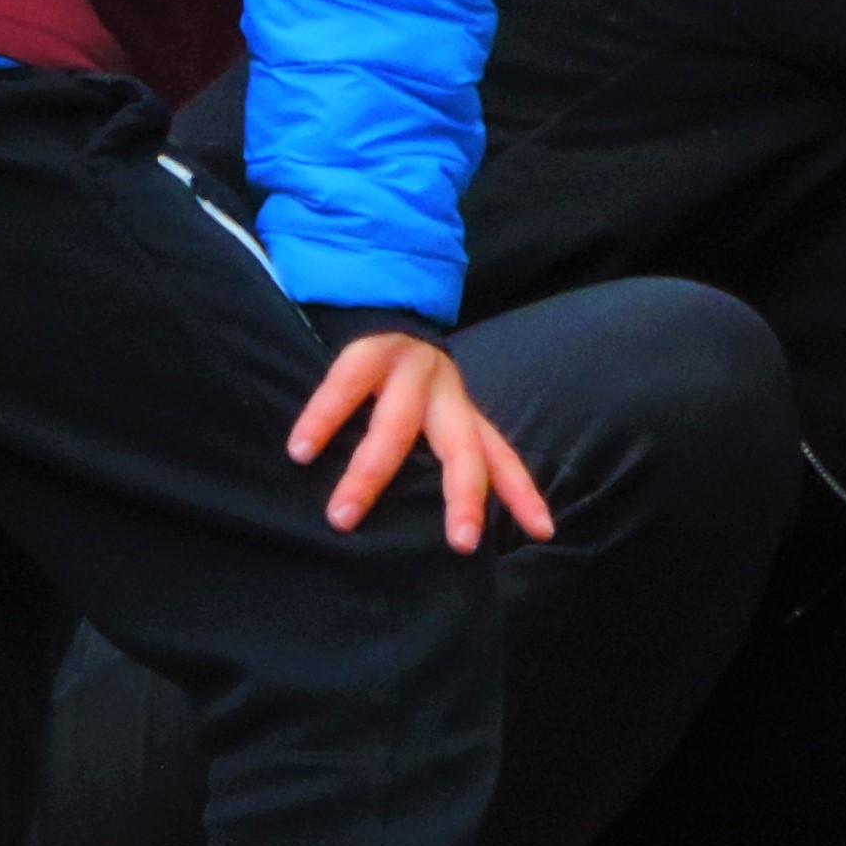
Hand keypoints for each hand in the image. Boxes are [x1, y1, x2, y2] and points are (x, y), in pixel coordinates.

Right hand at [290, 328, 557, 552]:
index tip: (544, 531)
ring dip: (368, 477)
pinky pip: (344, 389)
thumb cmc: (399, 385)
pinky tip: (301, 451)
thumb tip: (428, 532)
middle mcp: (447, 392)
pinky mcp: (368, 350)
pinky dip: (322, 422)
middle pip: (463, 449)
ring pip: (395, 429)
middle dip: (465, 497)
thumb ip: (433, 458)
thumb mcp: (429, 418)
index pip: (501, 457)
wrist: (377, 303)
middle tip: (462, 543)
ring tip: (341, 517)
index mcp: (463, 414)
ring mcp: (409, 369)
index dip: (522, 494)